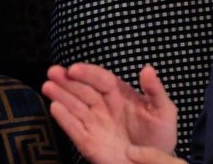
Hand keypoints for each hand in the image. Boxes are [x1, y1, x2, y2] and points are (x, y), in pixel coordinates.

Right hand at [42, 63, 177, 163]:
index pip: (99, 79)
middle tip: (52, 72)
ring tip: (47, 86)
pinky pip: (75, 130)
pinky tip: (55, 107)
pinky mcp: (89, 143)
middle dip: (66, 81)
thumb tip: (147, 68)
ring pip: (74, 107)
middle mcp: (102, 106)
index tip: (74, 69)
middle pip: (82, 90)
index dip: (87, 73)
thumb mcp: (164, 111)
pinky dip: (65, 119)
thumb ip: (156, 91)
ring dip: (60, 96)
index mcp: (118, 94)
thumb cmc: (160, 136)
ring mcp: (94, 124)